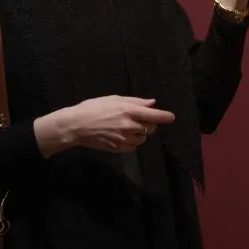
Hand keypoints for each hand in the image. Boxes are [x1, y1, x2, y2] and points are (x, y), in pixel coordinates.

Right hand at [33, 95, 174, 156]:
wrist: (76, 125)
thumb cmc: (93, 108)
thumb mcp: (114, 99)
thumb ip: (135, 101)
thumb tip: (152, 103)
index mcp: (128, 110)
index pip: (154, 115)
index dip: (165, 116)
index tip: (171, 117)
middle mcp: (129, 126)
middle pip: (151, 128)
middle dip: (149, 123)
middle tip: (138, 118)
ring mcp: (124, 139)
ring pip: (142, 138)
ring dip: (140, 132)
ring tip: (125, 126)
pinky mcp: (119, 148)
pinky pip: (133, 146)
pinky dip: (131, 141)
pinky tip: (120, 135)